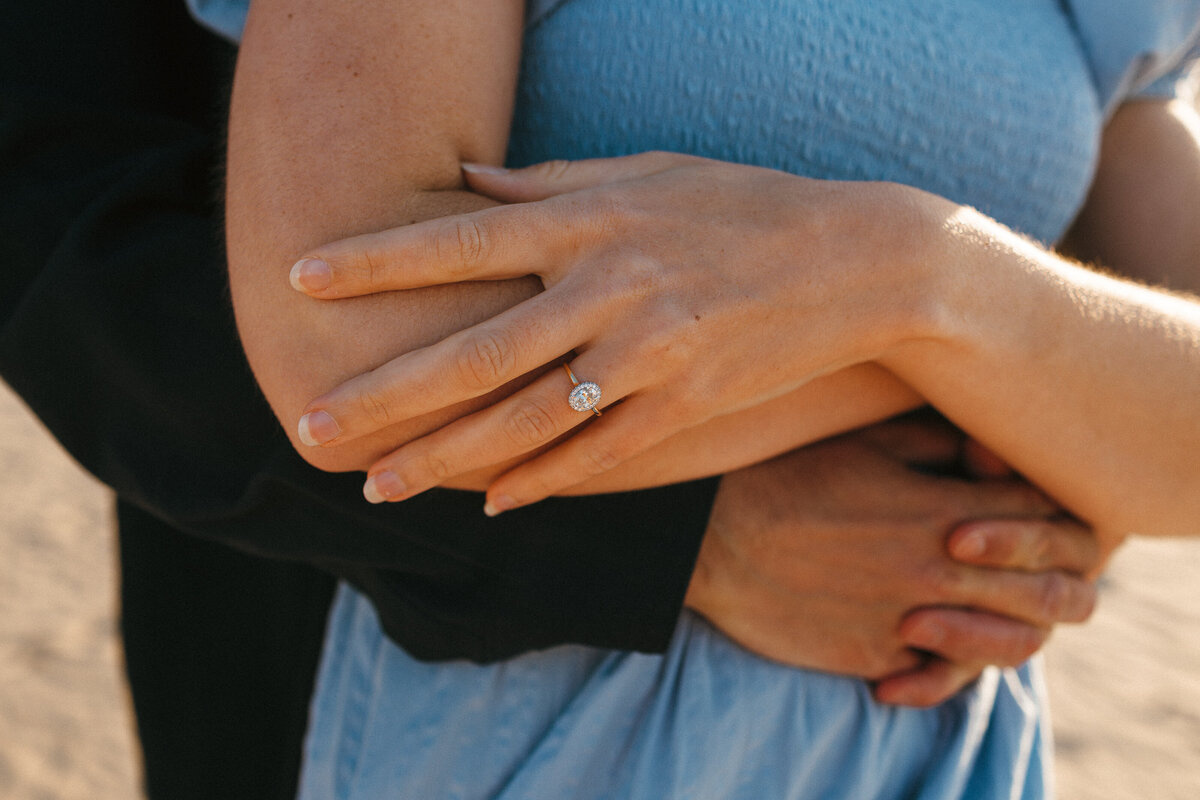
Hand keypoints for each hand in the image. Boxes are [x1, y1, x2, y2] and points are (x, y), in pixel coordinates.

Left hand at [288, 153, 942, 509]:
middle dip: (382, 397)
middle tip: (309, 427)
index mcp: (589, 221)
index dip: (374, 263)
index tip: (302, 280)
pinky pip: (595, 453)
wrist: (856, 262)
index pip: (459, 243)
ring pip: (522, 421)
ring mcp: (647, 355)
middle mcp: (607, 289)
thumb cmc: (744, 204)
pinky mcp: (684, 406)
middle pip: (472, 354)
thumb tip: (468, 183)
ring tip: (375, 485)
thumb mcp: (649, 172)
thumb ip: (552, 182)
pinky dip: (537, 480)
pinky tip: (485, 501)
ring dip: (441, 458)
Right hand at [682, 413, 1101, 706]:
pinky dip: (951, 658)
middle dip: (1064, 576)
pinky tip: (935, 636)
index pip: (1051, 520)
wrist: (714, 540)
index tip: (1042, 510)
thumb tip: (993, 453)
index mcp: (947, 512)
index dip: (1060, 515)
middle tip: (1042, 565)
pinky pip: (944, 673)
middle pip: (1052, 590)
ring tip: (1002, 610)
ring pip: (1014, 645)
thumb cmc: (790, 476)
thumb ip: (942, 445)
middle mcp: (943, 573)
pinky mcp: (877, 658)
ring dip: (1022, 627)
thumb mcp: (869, 441)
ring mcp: (911, 623)